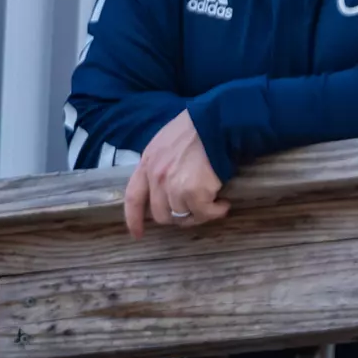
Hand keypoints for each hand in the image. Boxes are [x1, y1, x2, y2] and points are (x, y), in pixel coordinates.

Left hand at [124, 111, 229, 237]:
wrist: (218, 123)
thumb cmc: (197, 128)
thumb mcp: (166, 142)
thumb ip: (160, 163)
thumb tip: (166, 185)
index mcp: (148, 162)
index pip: (133, 198)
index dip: (134, 219)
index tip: (138, 234)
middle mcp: (157, 177)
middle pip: (161, 214)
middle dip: (177, 217)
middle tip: (195, 210)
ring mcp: (174, 187)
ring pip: (183, 216)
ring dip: (199, 214)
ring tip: (213, 202)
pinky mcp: (194, 193)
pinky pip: (204, 213)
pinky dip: (216, 212)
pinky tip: (223, 204)